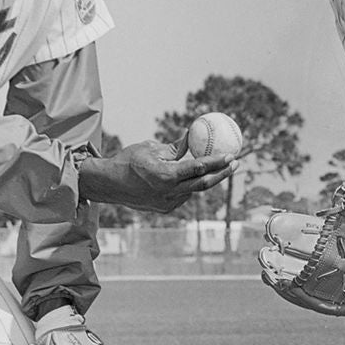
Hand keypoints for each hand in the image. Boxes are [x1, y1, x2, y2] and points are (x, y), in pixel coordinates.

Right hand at [77, 139, 236, 213]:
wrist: (108, 185)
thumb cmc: (128, 161)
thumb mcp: (151, 148)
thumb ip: (174, 146)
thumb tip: (192, 136)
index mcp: (165, 175)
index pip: (198, 168)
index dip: (217, 162)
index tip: (231, 155)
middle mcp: (168, 192)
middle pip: (203, 184)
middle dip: (222, 174)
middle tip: (236, 163)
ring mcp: (167, 203)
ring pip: (194, 191)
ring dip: (207, 180)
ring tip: (221, 168)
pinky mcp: (165, 208)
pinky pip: (183, 195)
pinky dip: (191, 185)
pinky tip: (197, 177)